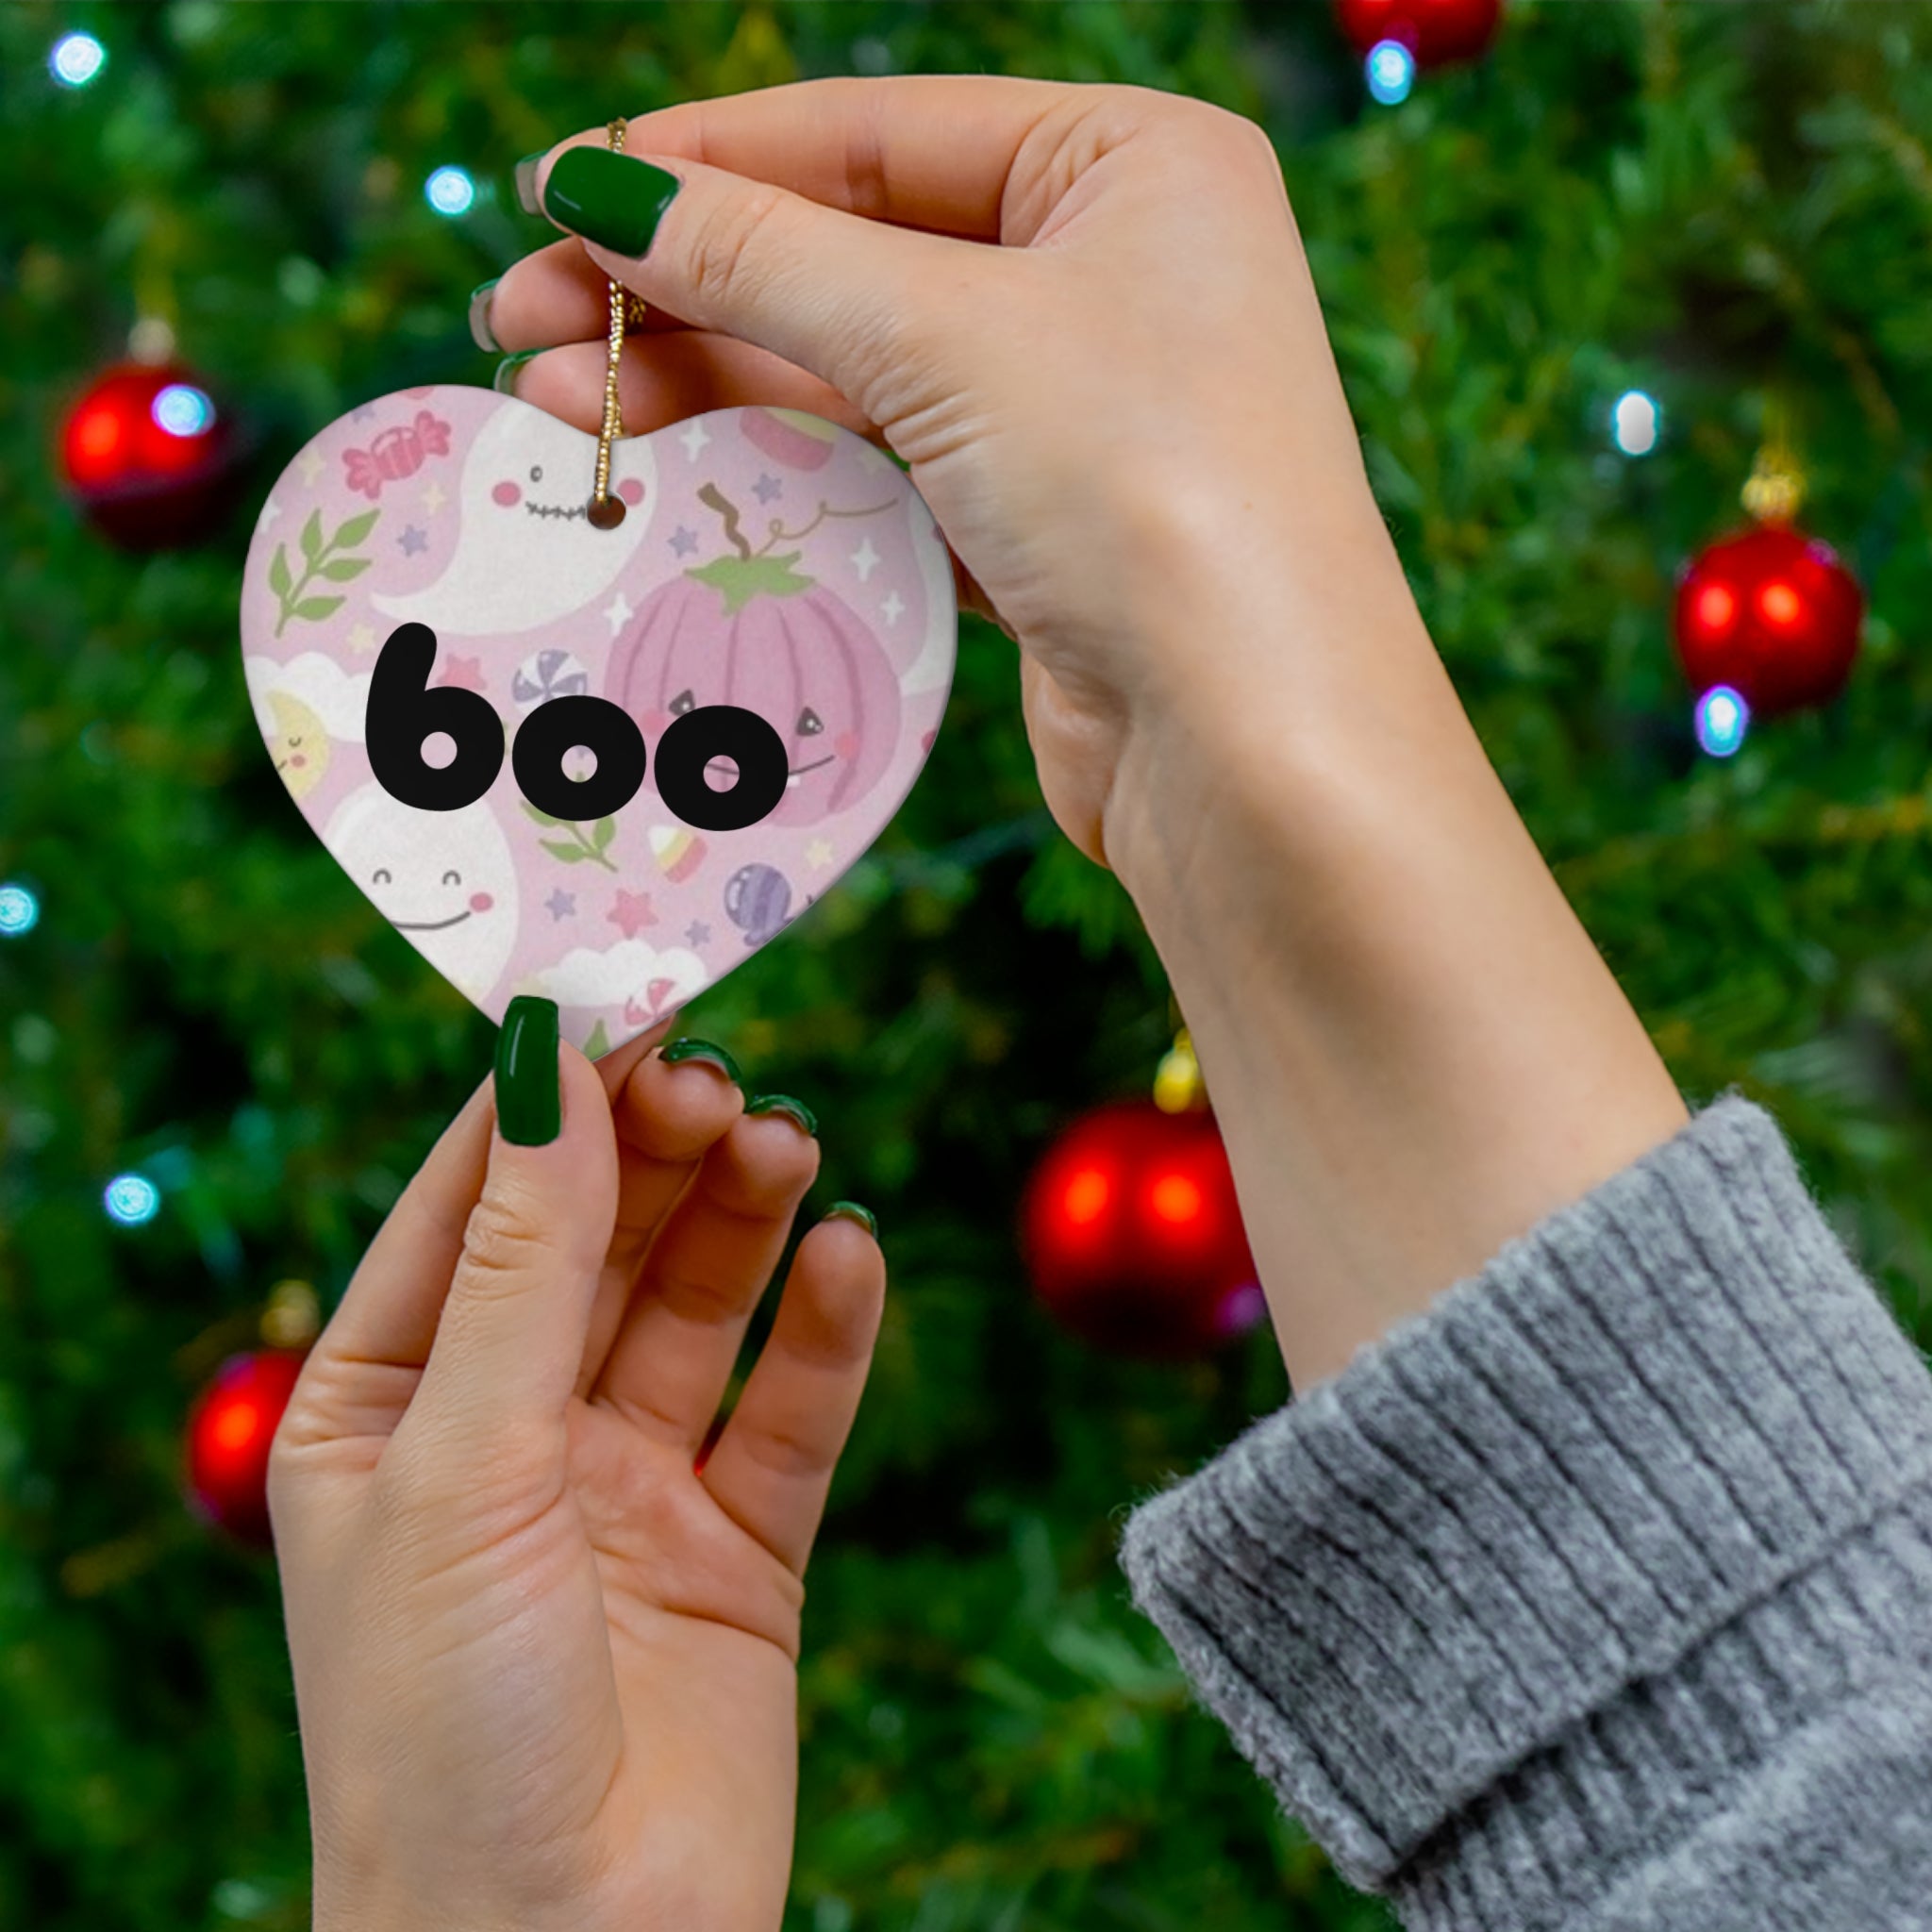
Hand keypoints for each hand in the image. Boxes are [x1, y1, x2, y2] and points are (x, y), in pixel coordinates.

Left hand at [269, 1025, 883, 1931]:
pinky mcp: (739, 1551)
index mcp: (387, 1408)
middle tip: (721, 1081)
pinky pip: (790, 1412)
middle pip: (597, 1242)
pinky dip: (824, 1330)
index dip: (545, 1103)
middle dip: (656, 1155)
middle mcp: (508, 1435)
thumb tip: (548, 1062)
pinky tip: (849, 1257)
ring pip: (697, 1309)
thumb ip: (523, 1262)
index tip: (623, 998)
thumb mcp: (463, 1462)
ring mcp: (627, 1490)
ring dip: (743, 1220)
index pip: (470, 1207)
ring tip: (788, 1146)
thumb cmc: (445, 1727)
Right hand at [483, 75, 1386, 872]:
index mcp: (1132, 164)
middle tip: (518, 319)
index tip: (556, 189)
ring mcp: (1081, 404)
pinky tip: (672, 463)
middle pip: (852, 248)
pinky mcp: (1045, 524)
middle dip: (682, 283)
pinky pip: (885, 463)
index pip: (876, 132)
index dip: (704, 159)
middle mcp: (1115, 270)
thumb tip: (599, 187)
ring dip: (709, 377)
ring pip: (857, 364)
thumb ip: (763, 255)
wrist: (1251, 747)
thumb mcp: (943, 336)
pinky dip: (781, 461)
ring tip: (555, 401)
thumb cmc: (1144, 492)